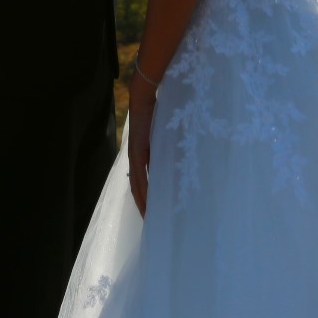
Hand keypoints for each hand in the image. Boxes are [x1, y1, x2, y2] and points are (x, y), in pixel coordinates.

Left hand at [127, 68, 155, 216]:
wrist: (144, 96)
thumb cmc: (158, 111)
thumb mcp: (164, 134)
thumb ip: (168, 147)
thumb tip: (181, 157)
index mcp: (143, 154)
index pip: (143, 180)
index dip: (147, 196)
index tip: (155, 210)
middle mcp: (136, 157)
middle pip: (138, 187)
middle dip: (144, 204)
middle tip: (152, 221)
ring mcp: (135, 155)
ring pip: (138, 185)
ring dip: (143, 201)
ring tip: (149, 216)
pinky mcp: (137, 152)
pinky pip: (140, 175)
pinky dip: (143, 190)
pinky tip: (148, 201)